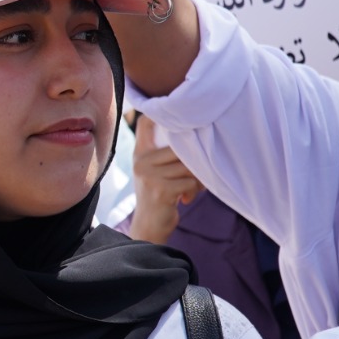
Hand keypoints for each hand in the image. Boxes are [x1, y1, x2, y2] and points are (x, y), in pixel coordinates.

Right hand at [128, 116, 202, 244]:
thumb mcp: (154, 171)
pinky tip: (186, 198)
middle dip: (194, 160)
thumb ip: (165, 154)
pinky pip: (190, 182)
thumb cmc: (159, 195)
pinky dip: (195, 190)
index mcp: (140, 153)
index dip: (158, 113)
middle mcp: (142, 161)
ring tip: (193, 187)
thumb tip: (197, 133)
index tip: (177, 114)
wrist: (148, 226)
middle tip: (198, 173)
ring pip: (187, 165)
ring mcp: (150, 175)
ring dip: (197, 178)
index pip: (145, 122)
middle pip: (180, 145)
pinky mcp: (161, 190)